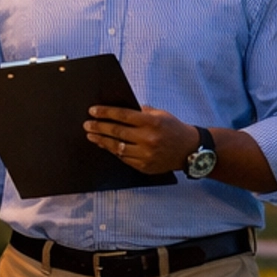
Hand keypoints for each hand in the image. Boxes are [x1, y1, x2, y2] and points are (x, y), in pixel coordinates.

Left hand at [84, 103, 199, 174]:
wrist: (190, 150)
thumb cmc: (173, 128)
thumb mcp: (160, 114)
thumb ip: (140, 111)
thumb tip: (117, 110)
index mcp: (152, 122)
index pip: (122, 116)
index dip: (105, 113)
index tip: (93, 111)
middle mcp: (148, 139)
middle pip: (117, 132)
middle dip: (99, 127)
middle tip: (87, 124)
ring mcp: (146, 154)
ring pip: (117, 147)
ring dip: (102, 141)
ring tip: (91, 136)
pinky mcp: (144, 166)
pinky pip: (124, 158)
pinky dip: (113, 151)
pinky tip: (105, 146)